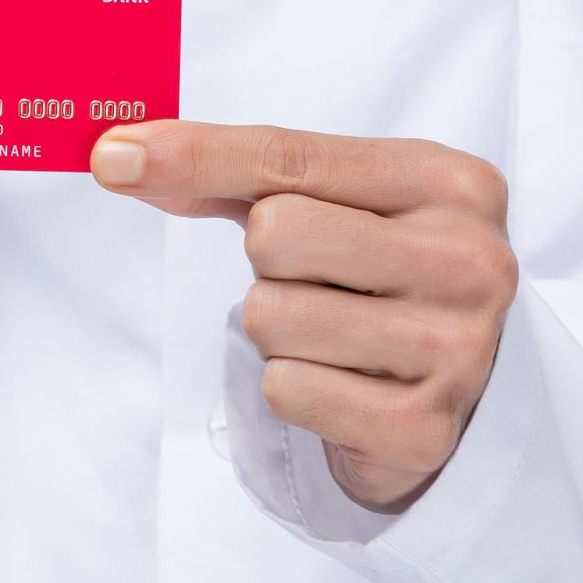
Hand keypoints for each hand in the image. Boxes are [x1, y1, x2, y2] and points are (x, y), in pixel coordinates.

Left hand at [92, 122, 515, 511]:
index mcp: (451, 182)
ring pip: (270, 317)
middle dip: (269, 264)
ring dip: (278, 333)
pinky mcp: (422, 428)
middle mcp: (470, 259)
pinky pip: (285, 389)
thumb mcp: (334, 203)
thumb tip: (121, 158)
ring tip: (337, 338)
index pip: (289, 157)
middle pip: (273, 234)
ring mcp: (456, 348)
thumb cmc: (380, 275)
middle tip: (323, 285)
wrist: (465, 390)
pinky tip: (346, 384)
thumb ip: (234, 174)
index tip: (112, 156)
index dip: (194, 154)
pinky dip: (293, 390)